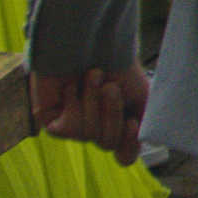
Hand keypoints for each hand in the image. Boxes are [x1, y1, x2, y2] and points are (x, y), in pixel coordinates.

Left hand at [34, 63, 149, 163]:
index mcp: (119, 124)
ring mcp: (74, 126)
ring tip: (92, 77)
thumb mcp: (141, 95)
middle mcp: (97, 128)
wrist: (89, 43)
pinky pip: (68, 129)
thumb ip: (145, 123)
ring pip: (89, 135)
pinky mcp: (53, 121)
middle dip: (111, 113)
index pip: (124, 154)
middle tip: (110, 87)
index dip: (128, 145)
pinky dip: (75, 105)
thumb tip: (143, 144)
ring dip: (93, 102)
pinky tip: (72, 88)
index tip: (132, 123)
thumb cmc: (116, 64)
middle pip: (108, 143)